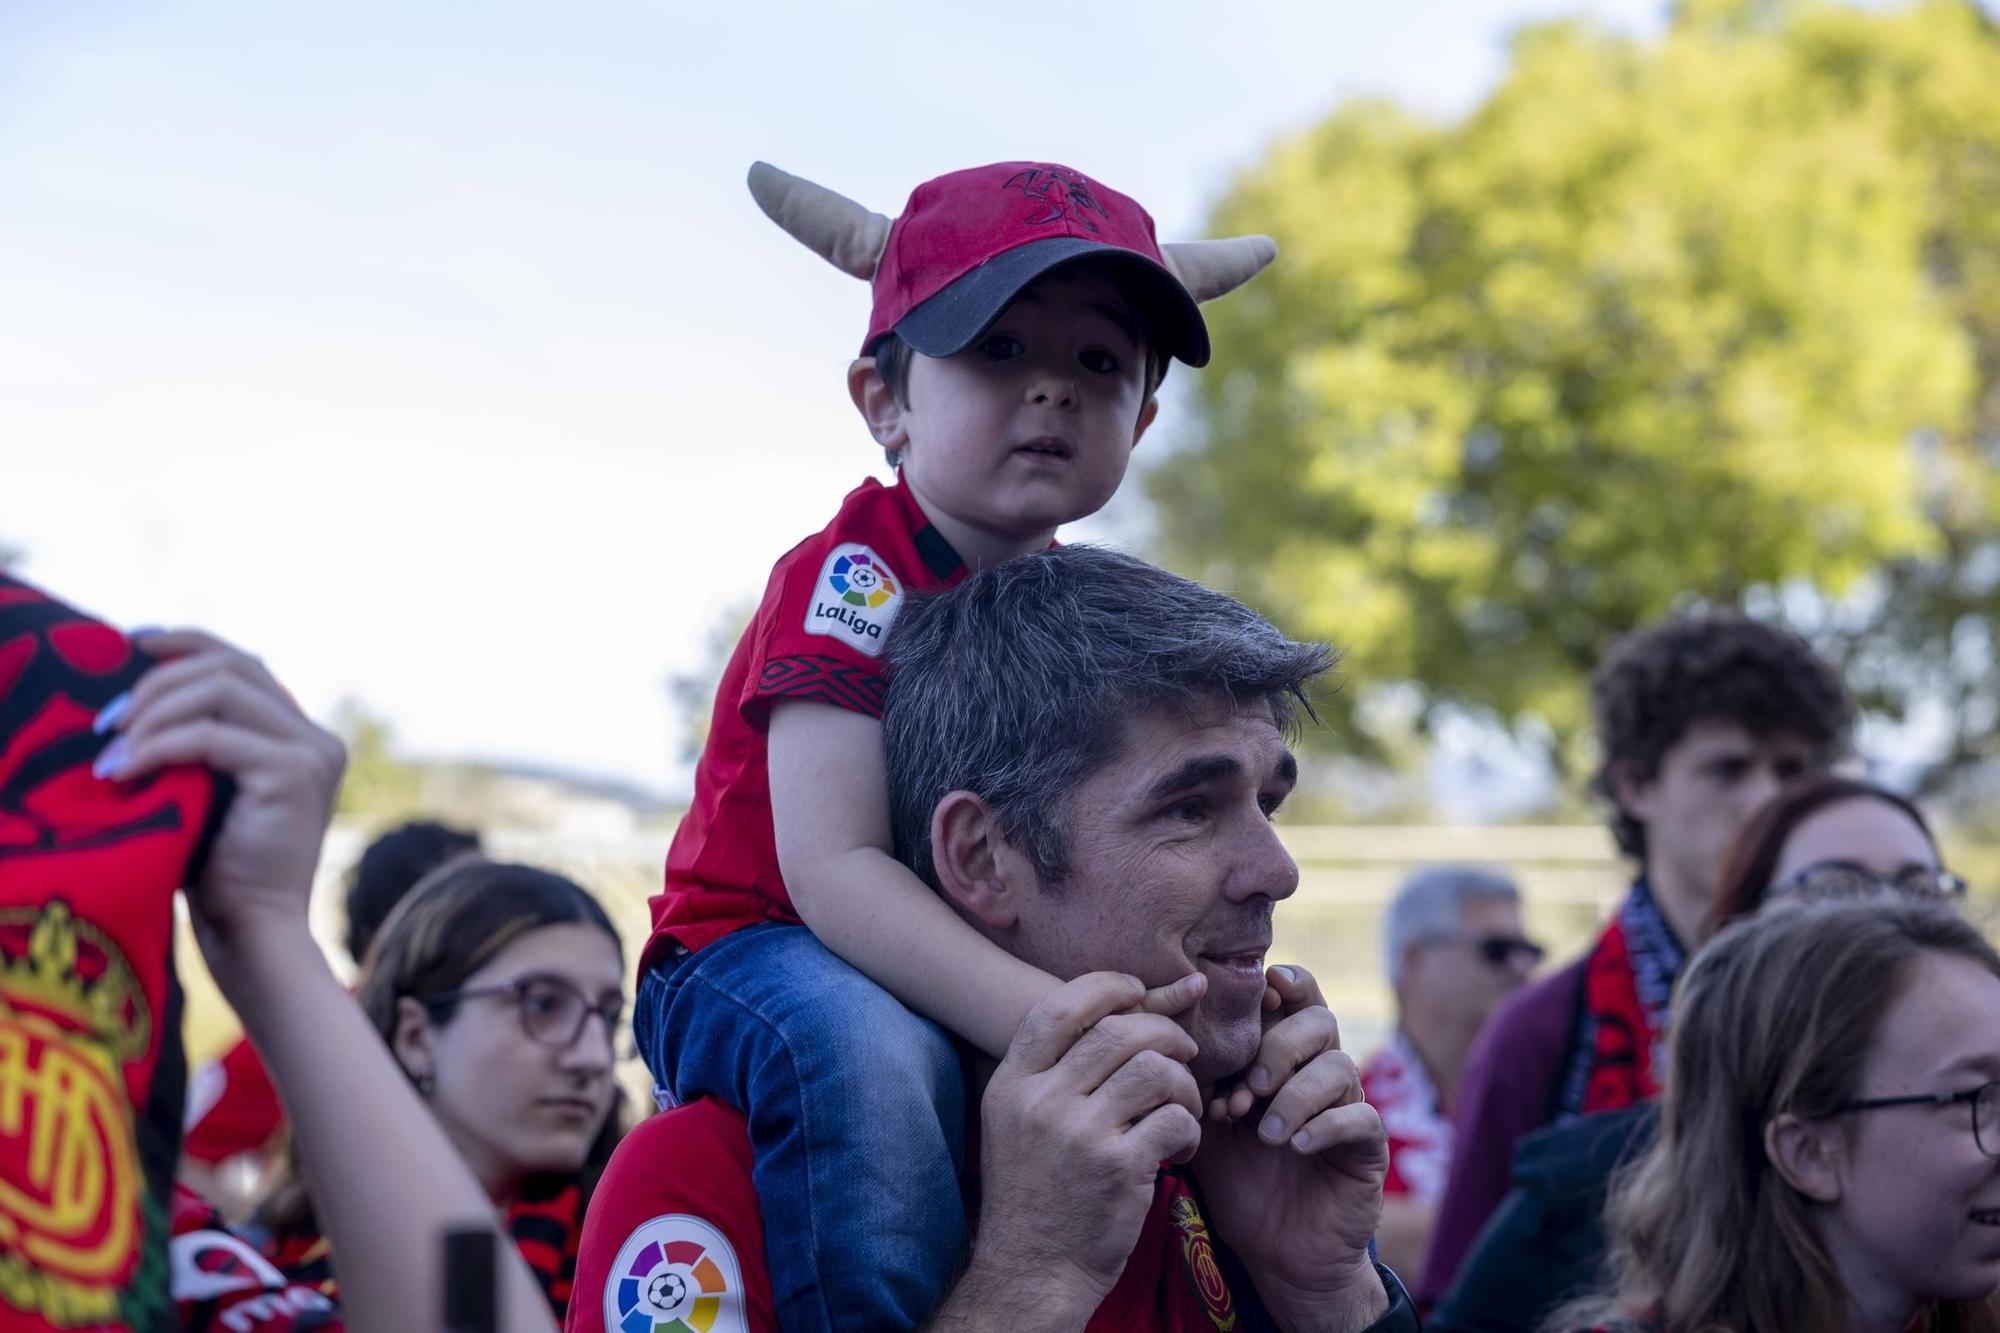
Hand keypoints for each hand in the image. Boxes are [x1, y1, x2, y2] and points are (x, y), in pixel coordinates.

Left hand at [94, 630, 344, 954]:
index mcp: (299, 736)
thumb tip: (135, 691)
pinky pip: (210, 736)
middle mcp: (316, 736)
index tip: (128, 646)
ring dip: (152, 711)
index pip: (243, 663)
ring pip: (221, 689)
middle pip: (231, 666)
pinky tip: (122, 770)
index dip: (186, 643)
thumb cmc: (215, 871)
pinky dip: (157, 745)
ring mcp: (312, 751)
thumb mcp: (203, 788)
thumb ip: (196, 740)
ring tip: (108, 749)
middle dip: (157, 682)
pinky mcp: (294, 772)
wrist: (251, 933)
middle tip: (102, 721)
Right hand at [969, 971, 1206, 1315]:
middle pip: (1119, 1031)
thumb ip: (1054, 1070)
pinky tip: (1182, 1147)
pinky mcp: (1118, 1168)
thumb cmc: (1035, 1191)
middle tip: (1183, 1052)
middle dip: (1165, 1033)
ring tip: (1184, 1107)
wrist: (1032, 1271)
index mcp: (1012, 1083)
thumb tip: (1119, 1009)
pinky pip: (1176, 1119)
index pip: (1060, 1007)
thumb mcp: (1017, 1122)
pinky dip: (1191, 1128)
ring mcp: (1079, 1134)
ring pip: (1155, 1070)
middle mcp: (1040, 1101)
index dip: (1108, 987)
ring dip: (1184, 1083)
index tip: (1139, 993)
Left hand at [1192, 965, 1386, 1330]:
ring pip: (1340, 1067)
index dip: (1282, 986)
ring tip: (1266, 1134)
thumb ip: (1195, 1077)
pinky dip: (1326, 1125)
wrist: (1275, 1251)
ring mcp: (1348, 1107)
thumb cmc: (1237, 1178)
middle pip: (1319, 1021)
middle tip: (1249, 1089)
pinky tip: (1297, 1146)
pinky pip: (1360, 1117)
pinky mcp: (1368, 1147)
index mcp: (1283, 1056)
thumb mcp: (1205, 1122)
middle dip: (1279, 1047)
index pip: (1294, 998)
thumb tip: (1166, 1029)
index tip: (1259, 994)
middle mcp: (1320, 1072)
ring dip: (1295, 1094)